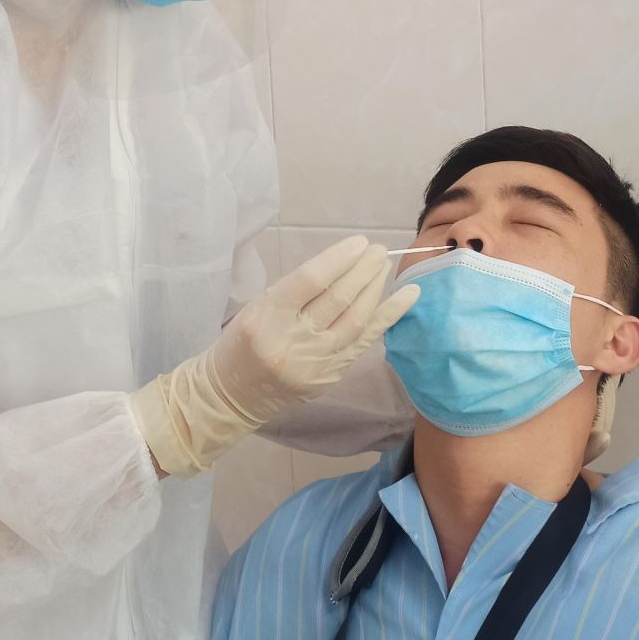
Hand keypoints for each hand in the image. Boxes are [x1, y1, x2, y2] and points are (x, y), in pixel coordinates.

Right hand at [132, 236, 419, 477]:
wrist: (230, 396)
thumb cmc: (240, 343)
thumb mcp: (258, 308)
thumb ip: (297, 291)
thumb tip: (343, 265)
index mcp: (266, 318)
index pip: (309, 282)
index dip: (338, 259)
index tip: (358, 242)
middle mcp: (292, 341)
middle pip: (337, 300)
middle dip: (362, 271)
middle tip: (378, 249)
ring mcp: (315, 363)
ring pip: (355, 320)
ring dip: (375, 289)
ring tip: (385, 266)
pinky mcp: (330, 377)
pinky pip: (364, 341)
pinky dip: (388, 317)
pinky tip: (408, 297)